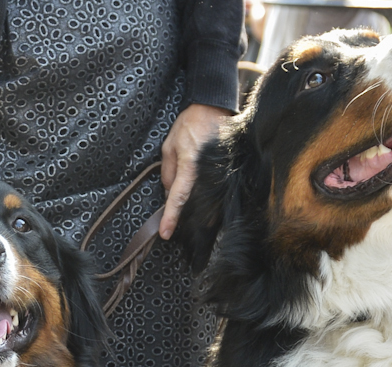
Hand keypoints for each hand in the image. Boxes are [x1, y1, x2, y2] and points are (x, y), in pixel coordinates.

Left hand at [159, 103, 231, 239]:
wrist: (215, 108)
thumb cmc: (192, 123)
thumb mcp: (170, 144)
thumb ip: (168, 171)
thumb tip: (168, 193)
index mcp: (190, 165)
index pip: (178, 197)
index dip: (171, 217)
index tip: (166, 233)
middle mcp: (207, 172)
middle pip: (195, 205)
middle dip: (184, 217)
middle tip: (174, 227)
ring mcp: (219, 173)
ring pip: (207, 202)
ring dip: (197, 213)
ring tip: (189, 214)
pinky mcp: (226, 173)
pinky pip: (215, 193)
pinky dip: (206, 201)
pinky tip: (201, 203)